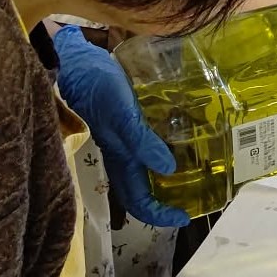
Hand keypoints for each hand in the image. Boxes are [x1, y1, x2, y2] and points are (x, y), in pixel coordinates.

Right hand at [53, 25, 190, 228]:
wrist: (76, 59)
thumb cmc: (96, 88)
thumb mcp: (120, 116)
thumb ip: (141, 141)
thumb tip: (168, 170)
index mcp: (119, 159)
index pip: (138, 200)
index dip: (159, 215)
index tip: (184, 217)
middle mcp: (122, 152)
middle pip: (145, 185)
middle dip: (169, 194)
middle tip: (199, 190)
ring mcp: (123, 135)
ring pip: (148, 162)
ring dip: (171, 166)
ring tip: (200, 161)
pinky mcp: (127, 116)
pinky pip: (150, 137)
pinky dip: (168, 139)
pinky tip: (185, 128)